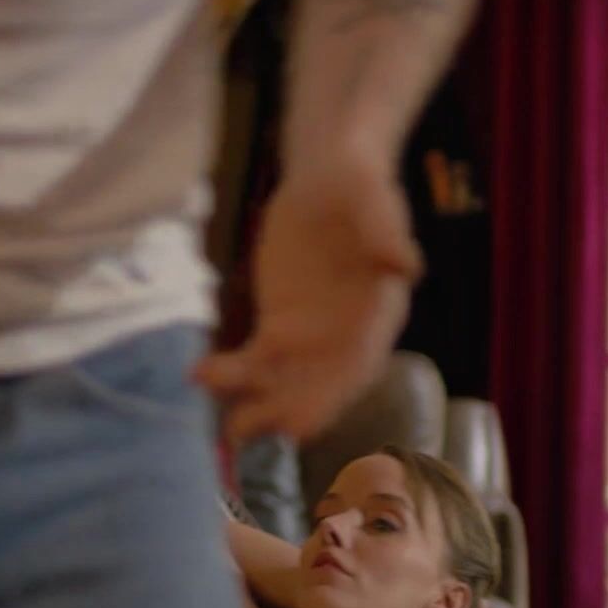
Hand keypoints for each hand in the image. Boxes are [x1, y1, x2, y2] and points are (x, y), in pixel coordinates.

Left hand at [196, 159, 421, 441]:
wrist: (327, 176)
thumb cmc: (357, 184)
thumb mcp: (372, 197)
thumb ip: (386, 232)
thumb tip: (406, 264)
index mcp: (377, 313)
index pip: (357, 364)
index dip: (333, 395)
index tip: (306, 422)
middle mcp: (347, 335)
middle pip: (319, 386)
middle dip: (288, 412)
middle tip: (254, 430)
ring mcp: (312, 336)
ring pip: (285, 382)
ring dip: (258, 405)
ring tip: (227, 426)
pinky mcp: (280, 326)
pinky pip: (256, 361)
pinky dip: (232, 373)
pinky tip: (201, 375)